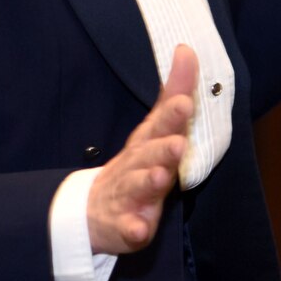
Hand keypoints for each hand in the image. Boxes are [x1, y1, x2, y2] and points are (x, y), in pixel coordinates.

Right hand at [86, 45, 196, 253]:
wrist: (92, 209)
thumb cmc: (134, 164)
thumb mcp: (154, 127)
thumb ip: (174, 91)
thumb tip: (188, 49)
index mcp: (147, 142)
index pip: (160, 124)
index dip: (172, 115)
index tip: (185, 102)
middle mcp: (136, 165)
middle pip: (148, 155)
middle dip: (163, 148)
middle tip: (178, 143)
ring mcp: (127, 195)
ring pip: (138, 187)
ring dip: (149, 182)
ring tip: (161, 178)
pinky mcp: (123, 224)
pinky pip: (127, 228)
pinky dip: (131, 229)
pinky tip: (138, 231)